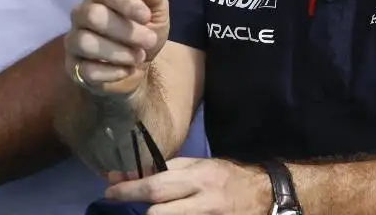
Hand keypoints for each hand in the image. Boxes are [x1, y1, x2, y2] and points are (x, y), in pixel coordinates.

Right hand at [64, 0, 169, 96]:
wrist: (139, 66)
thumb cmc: (146, 32)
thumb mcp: (158, 15)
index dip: (127, 2)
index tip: (147, 17)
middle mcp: (81, 14)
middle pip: (92, 15)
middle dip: (125, 30)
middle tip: (149, 40)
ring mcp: (73, 40)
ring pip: (84, 42)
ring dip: (117, 52)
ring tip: (138, 57)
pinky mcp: (72, 66)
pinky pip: (85, 69)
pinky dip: (112, 72)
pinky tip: (127, 70)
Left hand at [104, 157, 271, 214]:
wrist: (264, 196)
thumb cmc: (228, 177)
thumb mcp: (203, 166)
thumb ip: (172, 170)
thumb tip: (136, 175)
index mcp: (200, 177)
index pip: (157, 185)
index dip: (129, 190)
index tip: (110, 190)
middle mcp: (203, 200)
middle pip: (157, 210)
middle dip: (137, 205)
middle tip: (120, 199)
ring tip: (154, 207)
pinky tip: (169, 214)